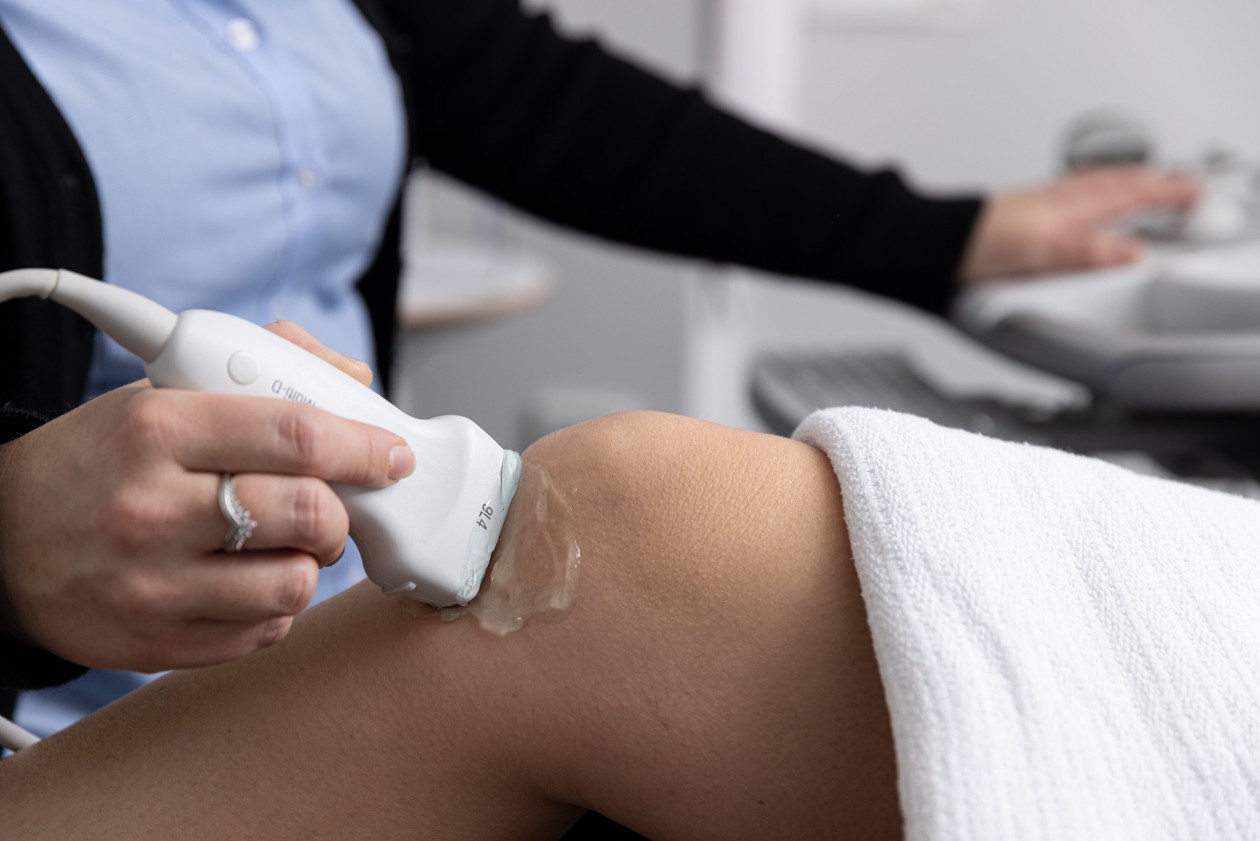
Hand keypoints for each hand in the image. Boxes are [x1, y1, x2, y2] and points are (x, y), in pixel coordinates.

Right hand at [0, 322, 413, 671]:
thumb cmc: (95, 461)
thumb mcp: (156, 393)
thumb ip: (259, 373)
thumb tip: (352, 384)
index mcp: (155, 429)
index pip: (295, 434)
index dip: (364, 445)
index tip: (391, 454)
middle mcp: (152, 509)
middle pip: (309, 512)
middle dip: (340, 510)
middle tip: (327, 504)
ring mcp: (152, 586)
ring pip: (296, 582)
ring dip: (308, 561)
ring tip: (280, 544)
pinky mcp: (156, 645)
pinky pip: (264, 632)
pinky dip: (275, 605)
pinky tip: (246, 579)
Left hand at [958, 166, 1199, 283]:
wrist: (932, 244)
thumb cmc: (976, 246)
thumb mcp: (1041, 256)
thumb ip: (1088, 254)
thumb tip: (1130, 253)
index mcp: (1071, 207)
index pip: (1130, 195)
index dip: (1164, 194)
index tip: (1191, 192)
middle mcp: (1058, 199)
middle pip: (1116, 183)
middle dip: (1152, 181)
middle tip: (1179, 183)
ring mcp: (1040, 203)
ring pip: (1095, 184)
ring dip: (1126, 180)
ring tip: (1144, 182)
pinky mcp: (1024, 212)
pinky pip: (1073, 191)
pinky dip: (1094, 188)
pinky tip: (1084, 198)